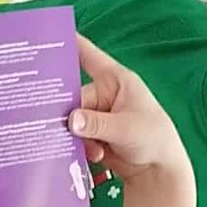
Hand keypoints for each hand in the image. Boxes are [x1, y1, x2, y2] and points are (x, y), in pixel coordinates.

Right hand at [68, 37, 187, 183]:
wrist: (158, 170)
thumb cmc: (154, 138)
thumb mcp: (126, 128)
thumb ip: (96, 123)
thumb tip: (70, 120)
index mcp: (114, 80)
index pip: (88, 56)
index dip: (70, 44)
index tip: (48, 36)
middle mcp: (103, 94)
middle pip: (73, 96)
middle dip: (68, 113)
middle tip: (62, 126)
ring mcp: (96, 115)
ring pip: (72, 120)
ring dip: (77, 136)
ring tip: (93, 149)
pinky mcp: (92, 134)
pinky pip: (75, 135)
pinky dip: (80, 146)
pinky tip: (95, 155)